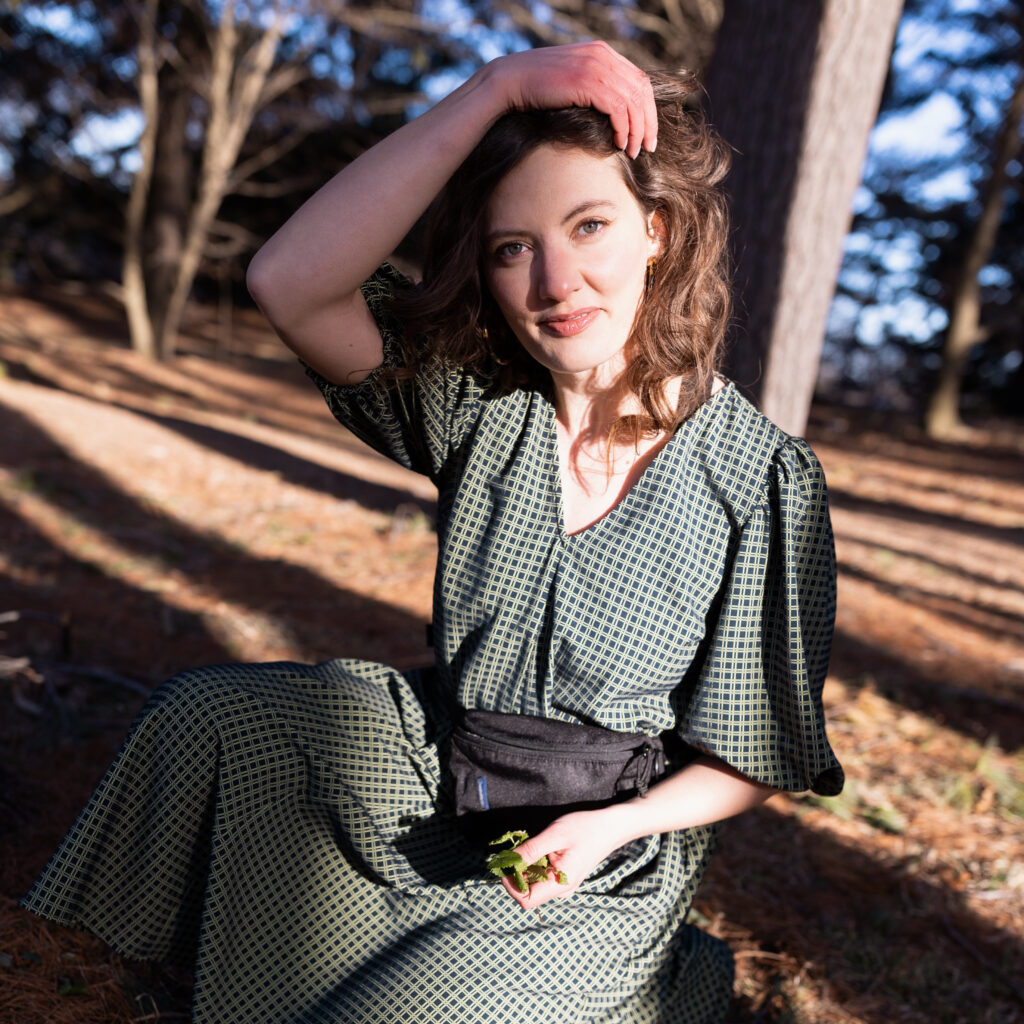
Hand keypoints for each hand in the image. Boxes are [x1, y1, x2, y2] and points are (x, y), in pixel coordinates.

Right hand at [486, 42, 656, 157]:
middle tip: (648, 147)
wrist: (510, 81)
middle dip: (648, 122)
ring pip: (633, 101)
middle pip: (642, 90)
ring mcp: (596, 66)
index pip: (639, 80)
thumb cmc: (537, 89)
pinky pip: (618, 108)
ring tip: (633, 151)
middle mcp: (603, 55)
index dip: (648, 109)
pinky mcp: (587, 81)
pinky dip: (623, 128)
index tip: (647, 133)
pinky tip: (619, 143)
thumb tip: (612, 112)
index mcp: (603, 53)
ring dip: (637, 130)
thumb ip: (593, 87)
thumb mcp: (572, 82)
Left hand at [498, 808, 627, 909]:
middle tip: (513, 850)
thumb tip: (507, 862)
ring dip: (524, 868)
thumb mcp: (555, 835)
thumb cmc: (584, 828)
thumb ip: (531, 850)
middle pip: (527, 893)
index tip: (505, 863)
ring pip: (533, 885)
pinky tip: (538, 848)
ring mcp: (563, 885)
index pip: (525, 900)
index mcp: (561, 883)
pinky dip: (533, 865)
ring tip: (527, 846)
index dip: (510, 885)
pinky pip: (541, 877)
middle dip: (515, 874)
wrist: (609, 827)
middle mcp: (561, 890)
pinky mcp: (563, 877)